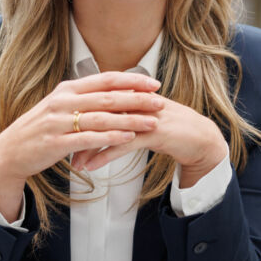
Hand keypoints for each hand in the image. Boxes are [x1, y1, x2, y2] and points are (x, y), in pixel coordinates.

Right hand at [0, 72, 163, 219]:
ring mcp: (59, 121)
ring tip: (152, 122)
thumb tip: (112, 93)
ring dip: (130, 120)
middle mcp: (63, 101)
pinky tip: (129, 139)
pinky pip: (89, 139)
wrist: (10, 152)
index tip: (154, 83)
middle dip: (137, 99)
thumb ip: (83, 99)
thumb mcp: (59, 107)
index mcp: (67, 89)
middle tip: (160, 102)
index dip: (131, 80)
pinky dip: (111, 138)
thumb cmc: (39, 131)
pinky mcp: (56, 142)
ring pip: (102, 118)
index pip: (105, 79)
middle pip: (108, 97)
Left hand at [71, 96, 227, 188]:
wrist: (201, 137)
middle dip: (77, 131)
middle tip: (59, 147)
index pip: (97, 100)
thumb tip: (99, 116)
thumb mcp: (143, 115)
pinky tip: (91, 166)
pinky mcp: (154, 132)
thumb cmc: (171, 127)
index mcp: (132, 93)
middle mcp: (136, 100)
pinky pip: (122, 144)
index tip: (60, 129)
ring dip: (87, 146)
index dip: (77, 114)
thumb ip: (123, 111)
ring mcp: (145, 115)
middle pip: (98, 114)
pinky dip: (104, 155)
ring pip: (108, 129)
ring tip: (72, 162)